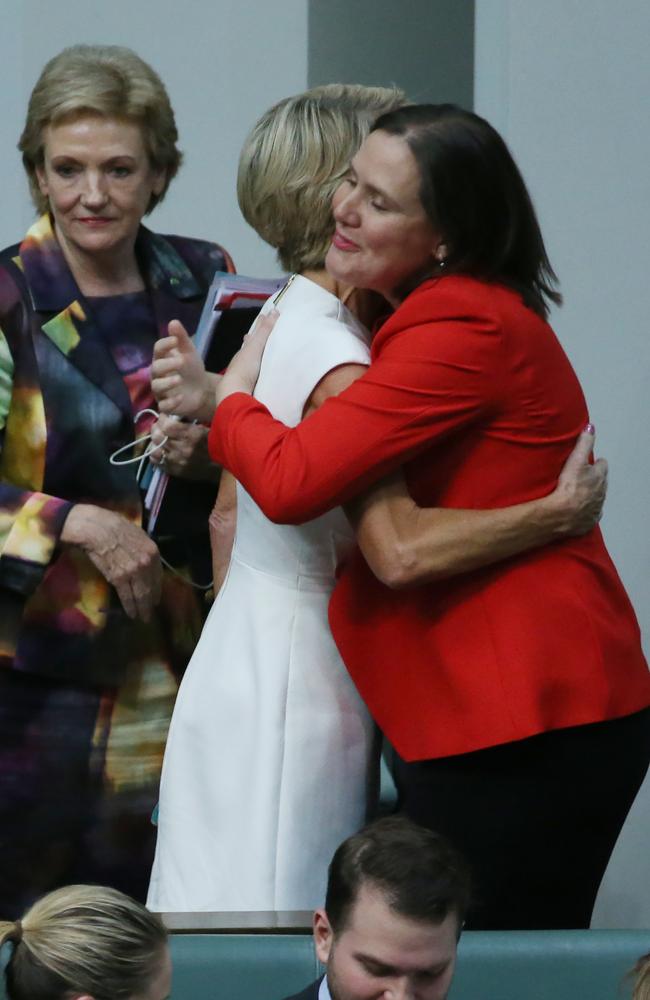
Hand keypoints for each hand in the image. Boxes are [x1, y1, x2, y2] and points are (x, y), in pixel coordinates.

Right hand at [61, 504, 161, 620]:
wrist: (96, 529)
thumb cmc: (115, 526)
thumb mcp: (138, 535)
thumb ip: (145, 550)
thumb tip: (146, 560)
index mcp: (153, 551)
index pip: (158, 575)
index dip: (157, 588)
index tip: (156, 596)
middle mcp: (147, 564)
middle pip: (151, 588)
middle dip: (151, 602)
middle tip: (150, 612)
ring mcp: (134, 572)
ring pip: (141, 595)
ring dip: (142, 608)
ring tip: (143, 617)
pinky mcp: (119, 579)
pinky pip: (127, 597)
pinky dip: (130, 607)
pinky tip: (132, 614)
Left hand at [149, 414, 218, 481]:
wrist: (220, 467)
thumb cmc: (213, 444)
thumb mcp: (206, 427)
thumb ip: (190, 420)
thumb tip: (174, 412)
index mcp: (192, 436)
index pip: (167, 425)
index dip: (163, 419)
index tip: (165, 416)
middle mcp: (183, 449)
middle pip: (158, 436)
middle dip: (156, 428)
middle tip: (160, 426)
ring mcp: (177, 462)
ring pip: (155, 449)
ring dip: (155, 442)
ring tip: (159, 438)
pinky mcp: (174, 471)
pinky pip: (156, 461)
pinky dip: (155, 454)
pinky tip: (161, 450)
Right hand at [151, 319, 213, 419]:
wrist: (201, 390)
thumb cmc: (191, 369)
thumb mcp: (189, 352)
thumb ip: (181, 338)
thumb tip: (173, 321)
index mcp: (162, 359)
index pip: (158, 349)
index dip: (164, 344)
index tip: (174, 340)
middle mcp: (158, 374)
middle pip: (155, 368)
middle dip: (167, 364)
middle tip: (181, 361)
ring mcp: (161, 390)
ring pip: (156, 387)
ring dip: (167, 383)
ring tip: (179, 379)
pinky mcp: (167, 405)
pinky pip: (164, 405)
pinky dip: (171, 402)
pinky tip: (180, 397)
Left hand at [215, 309, 277, 405]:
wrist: (235, 393)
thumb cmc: (245, 367)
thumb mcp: (256, 346)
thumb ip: (264, 331)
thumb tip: (273, 310)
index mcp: (243, 351)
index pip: (251, 337)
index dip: (257, 328)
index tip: (261, 319)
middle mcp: (241, 362)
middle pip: (247, 349)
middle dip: (252, 342)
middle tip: (254, 335)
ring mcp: (241, 376)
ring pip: (248, 363)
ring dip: (253, 358)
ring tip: (258, 355)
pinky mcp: (245, 389)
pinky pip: (253, 376)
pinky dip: (256, 372)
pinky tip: (258, 376)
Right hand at [550, 427, 607, 534]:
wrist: (562, 514)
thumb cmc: (568, 487)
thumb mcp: (575, 460)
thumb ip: (583, 442)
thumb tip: (590, 427)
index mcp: (599, 476)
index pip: (602, 465)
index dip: (595, 463)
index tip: (587, 463)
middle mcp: (601, 492)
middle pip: (601, 481)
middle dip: (594, 479)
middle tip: (581, 477)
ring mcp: (596, 507)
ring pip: (597, 497)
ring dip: (590, 494)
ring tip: (578, 492)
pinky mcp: (589, 520)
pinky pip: (591, 514)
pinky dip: (587, 511)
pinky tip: (578, 509)